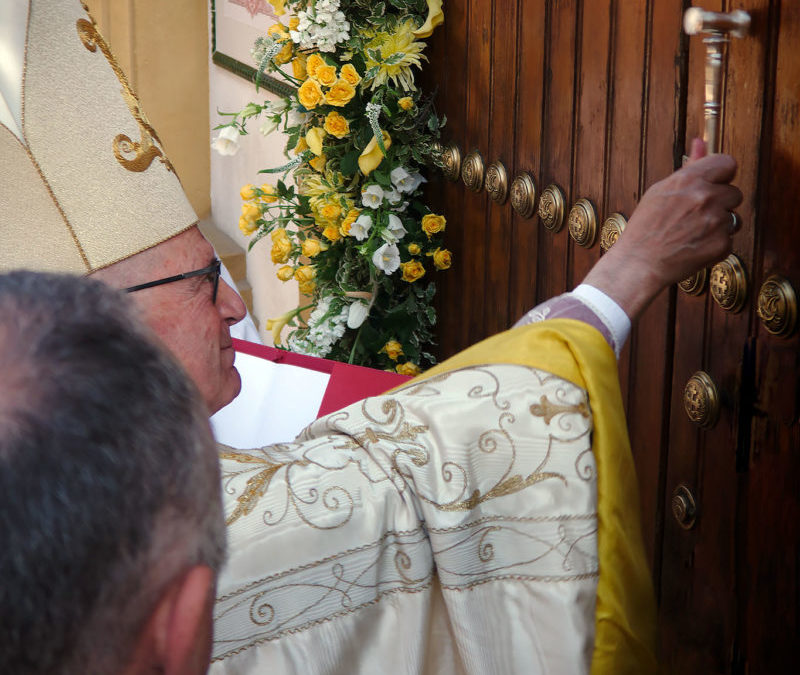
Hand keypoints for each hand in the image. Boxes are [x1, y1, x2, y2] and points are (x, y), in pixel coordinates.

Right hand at [582, 139, 742, 319]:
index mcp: (690, 180)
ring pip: (733, 218)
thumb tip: (700, 142)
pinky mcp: (721, 244)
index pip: (727, 163)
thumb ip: (687, 167)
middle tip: (695, 216)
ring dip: (718, 225)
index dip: (721, 175)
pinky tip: (693, 246)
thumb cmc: (644, 229)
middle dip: (720, 203)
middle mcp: (706, 197)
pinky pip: (728, 239)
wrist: (638, 264)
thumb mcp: (660, 192)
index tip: (714, 184)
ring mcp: (716, 221)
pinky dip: (714, 245)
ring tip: (692, 233)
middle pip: (734, 193)